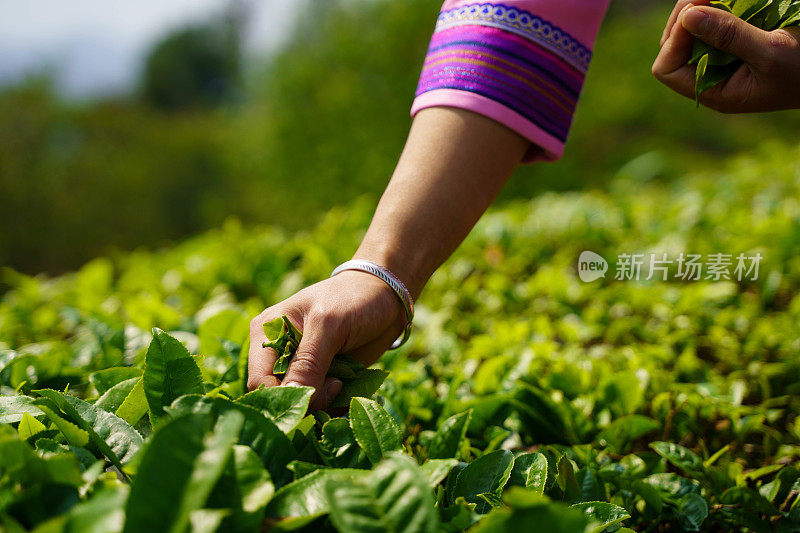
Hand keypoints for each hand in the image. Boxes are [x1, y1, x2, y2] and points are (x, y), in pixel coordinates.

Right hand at [247, 270, 404, 409]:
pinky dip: (335, 405)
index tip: (316, 394)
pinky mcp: (320, 378)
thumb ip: (309, 361)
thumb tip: (292, 396)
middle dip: (306, 402)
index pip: (259, 380)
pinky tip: (349, 390)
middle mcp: (277, 353)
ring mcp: (299, 368)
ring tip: (344, 384)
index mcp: (267, 333)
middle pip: (278, 397)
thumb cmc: (354, 299)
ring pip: (300, 405)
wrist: (385, 296)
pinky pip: (320, 404)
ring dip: (324, 405)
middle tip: (336, 385)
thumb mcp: (329, 324)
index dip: (283, 396)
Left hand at [653, 1, 799, 111]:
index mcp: (713, 92)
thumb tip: (688, 17)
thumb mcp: (771, 51)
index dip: (673, 41)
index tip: (696, 15)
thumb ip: (730, 35)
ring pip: (689, 31)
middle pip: (671, 46)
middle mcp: (709, 79)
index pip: (666, 68)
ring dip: (699, 9)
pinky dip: (714, 8)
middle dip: (683, 18)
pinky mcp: (732, 46)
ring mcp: (720, 62)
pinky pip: (710, 24)